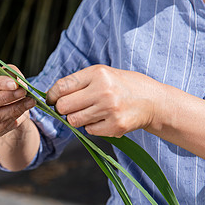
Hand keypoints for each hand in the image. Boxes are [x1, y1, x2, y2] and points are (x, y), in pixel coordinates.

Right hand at [0, 65, 36, 135]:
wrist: (2, 104)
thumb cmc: (3, 86)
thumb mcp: (7, 75)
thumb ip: (12, 74)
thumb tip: (19, 81)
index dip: (0, 83)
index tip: (15, 84)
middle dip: (8, 97)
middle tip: (24, 92)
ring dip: (15, 109)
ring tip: (29, 102)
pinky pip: (0, 127)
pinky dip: (14, 119)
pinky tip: (22, 112)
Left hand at [46, 65, 163, 137]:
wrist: (154, 101)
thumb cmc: (122, 86)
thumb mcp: (103, 74)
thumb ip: (79, 82)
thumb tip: (51, 97)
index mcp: (98, 73)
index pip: (62, 86)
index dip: (51, 95)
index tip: (51, 99)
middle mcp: (103, 90)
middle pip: (63, 106)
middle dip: (63, 109)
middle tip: (73, 107)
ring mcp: (110, 110)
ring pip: (74, 121)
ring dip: (77, 118)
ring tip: (91, 112)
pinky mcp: (115, 126)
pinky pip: (89, 131)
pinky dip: (92, 127)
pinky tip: (104, 119)